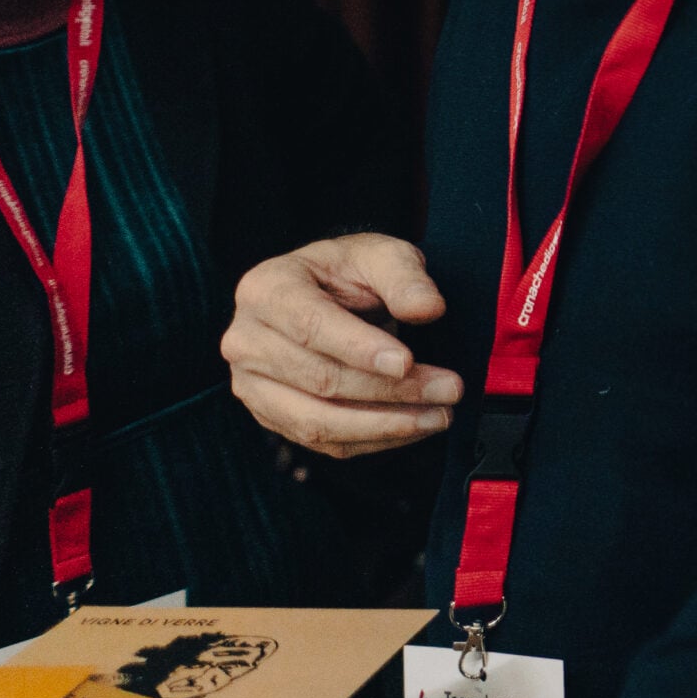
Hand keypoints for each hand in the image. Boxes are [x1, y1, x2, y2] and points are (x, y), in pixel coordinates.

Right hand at [222, 234, 461, 459]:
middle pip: (319, 379)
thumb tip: (428, 308)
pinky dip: (373, 440)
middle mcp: (246, 341)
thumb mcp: (380, 255)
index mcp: (265, 290)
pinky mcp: (271, 416)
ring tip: (439, 416)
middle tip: (449, 389)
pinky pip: (322, 442)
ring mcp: (252, 385)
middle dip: (390, 390)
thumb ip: (404, 277)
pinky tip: (415, 427)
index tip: (408, 362)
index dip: (360, 349)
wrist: (328, 294)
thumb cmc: (350, 272)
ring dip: (385, 425)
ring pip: (318, 421)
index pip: (311, 326)